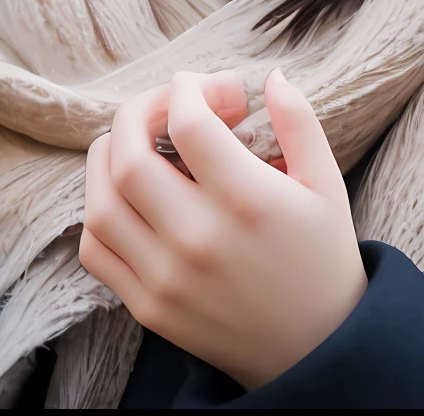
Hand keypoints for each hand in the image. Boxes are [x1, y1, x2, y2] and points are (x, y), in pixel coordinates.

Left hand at [79, 70, 365, 389]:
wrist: (318, 348)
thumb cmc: (324, 258)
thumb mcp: (327, 183)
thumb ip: (300, 121)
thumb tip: (271, 76)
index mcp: (249, 201)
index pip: (188, 122)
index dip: (190, 88)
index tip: (208, 88)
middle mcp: (199, 238)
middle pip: (129, 156)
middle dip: (139, 112)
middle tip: (166, 106)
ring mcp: (166, 277)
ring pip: (100, 201)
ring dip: (109, 156)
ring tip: (138, 142)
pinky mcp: (147, 306)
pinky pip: (96, 249)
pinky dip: (99, 210)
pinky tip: (126, 194)